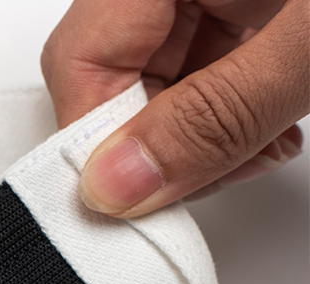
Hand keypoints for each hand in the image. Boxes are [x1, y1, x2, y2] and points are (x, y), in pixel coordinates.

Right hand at [42, 0, 308, 216]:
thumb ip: (216, 115)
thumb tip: (117, 184)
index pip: (82, 56)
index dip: (98, 140)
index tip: (133, 201)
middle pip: (111, 75)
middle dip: (156, 147)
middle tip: (209, 177)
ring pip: (154, 84)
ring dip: (196, 141)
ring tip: (259, 150)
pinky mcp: (237, 6)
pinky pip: (199, 72)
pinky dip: (225, 118)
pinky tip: (266, 132)